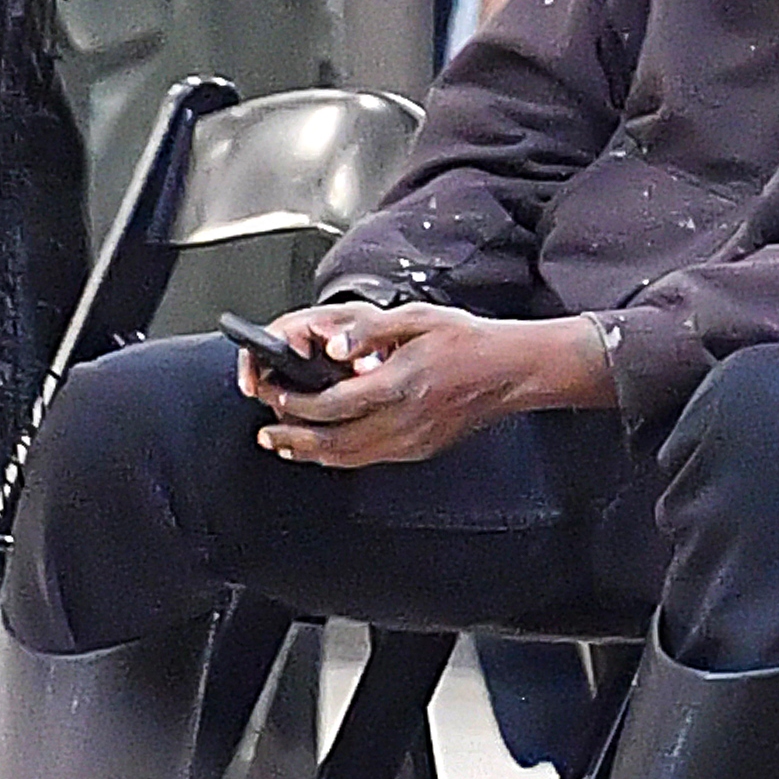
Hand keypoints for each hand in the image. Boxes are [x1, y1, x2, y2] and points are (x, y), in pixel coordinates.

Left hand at [244, 305, 598, 467]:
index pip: (331, 404)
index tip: (276, 395)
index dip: (296, 403)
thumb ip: (370, 331)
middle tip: (267, 431)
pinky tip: (327, 450)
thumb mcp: (418, 318)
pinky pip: (369, 460)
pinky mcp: (420, 449)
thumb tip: (333, 346)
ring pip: (348, 458)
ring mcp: (412, 440)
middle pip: (332, 441)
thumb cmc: (468, 341)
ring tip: (285, 446)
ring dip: (311, 453)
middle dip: (293, 436)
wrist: (511, 370)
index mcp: (398, 384)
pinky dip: (340, 458)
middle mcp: (402, 420)